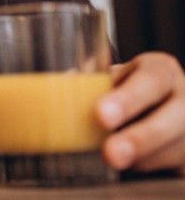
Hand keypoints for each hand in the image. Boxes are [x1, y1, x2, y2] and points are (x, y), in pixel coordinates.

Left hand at [96, 51, 184, 173]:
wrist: (161, 109)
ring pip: (174, 149)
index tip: (101, 115)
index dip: (128, 99)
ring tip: (114, 158)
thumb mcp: (117, 77)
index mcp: (161, 70)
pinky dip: (148, 167)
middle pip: (174, 118)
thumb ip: (94, 81)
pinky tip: (131, 166)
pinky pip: (172, 167)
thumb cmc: (130, 90)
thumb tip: (64, 82)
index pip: (151, 80)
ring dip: (140, 158)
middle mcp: (184, 96)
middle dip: (140, 138)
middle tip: (111, 153)